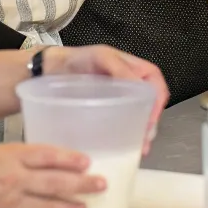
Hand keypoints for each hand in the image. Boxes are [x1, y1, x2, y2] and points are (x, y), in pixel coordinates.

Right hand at [0, 142, 102, 207]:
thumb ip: (21, 157)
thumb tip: (47, 163)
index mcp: (12, 156)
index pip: (49, 155)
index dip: (70, 159)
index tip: (88, 161)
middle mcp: (15, 179)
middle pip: (56, 182)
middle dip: (82, 184)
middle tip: (100, 185)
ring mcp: (11, 203)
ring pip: (48, 206)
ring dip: (70, 207)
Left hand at [45, 45, 168, 152]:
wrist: (50, 71)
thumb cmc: (78, 59)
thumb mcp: (101, 57)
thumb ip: (121, 69)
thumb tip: (140, 87)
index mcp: (136, 70)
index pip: (157, 87)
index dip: (157, 105)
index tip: (149, 123)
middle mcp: (131, 86)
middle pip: (150, 106)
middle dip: (150, 125)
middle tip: (143, 142)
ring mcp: (119, 101)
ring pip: (138, 118)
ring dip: (140, 134)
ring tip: (135, 149)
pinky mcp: (106, 114)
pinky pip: (121, 125)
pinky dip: (125, 136)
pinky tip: (120, 147)